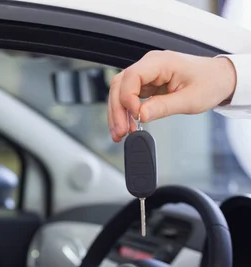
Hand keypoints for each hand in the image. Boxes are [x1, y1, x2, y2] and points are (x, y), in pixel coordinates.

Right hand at [108, 50, 236, 141]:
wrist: (221, 79)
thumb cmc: (211, 82)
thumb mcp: (190, 99)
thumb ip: (163, 107)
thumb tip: (141, 115)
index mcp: (161, 62)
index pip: (131, 77)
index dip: (128, 98)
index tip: (136, 116)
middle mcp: (150, 65)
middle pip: (119, 85)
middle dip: (117, 110)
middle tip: (121, 131)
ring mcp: (147, 74)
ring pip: (120, 92)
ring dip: (118, 113)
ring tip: (121, 132)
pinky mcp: (147, 83)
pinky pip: (128, 96)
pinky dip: (125, 112)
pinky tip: (127, 124)